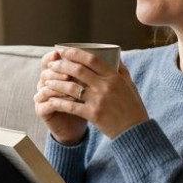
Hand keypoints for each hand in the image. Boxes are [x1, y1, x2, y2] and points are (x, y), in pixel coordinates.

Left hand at [34, 48, 149, 140]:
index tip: (64, 51)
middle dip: (61, 65)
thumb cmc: (132, 108)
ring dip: (56, 83)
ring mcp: (98, 100)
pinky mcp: (92, 114)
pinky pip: (71, 106)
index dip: (75, 53)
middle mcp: (105, 86)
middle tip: (51, 64)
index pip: (92, 59)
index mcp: (114, 77)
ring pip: (71, 87)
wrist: (135, 131)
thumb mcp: (130, 85)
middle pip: (78, 70)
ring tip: (47, 81)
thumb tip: (116, 56)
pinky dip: (58, 102)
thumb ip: (122, 70)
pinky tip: (50, 100)